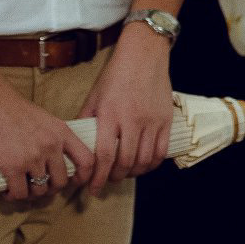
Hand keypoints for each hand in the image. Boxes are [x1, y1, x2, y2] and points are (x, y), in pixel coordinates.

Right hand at [0, 77, 92, 200]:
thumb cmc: (15, 109)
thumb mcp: (46, 120)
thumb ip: (55, 137)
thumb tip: (57, 156)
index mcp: (63, 134)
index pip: (87, 161)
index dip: (84, 176)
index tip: (75, 182)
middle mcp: (52, 147)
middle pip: (62, 181)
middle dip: (52, 189)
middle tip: (41, 187)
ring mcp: (33, 158)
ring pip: (41, 189)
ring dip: (33, 194)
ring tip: (24, 190)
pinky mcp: (12, 166)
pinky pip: (20, 192)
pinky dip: (15, 196)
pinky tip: (9, 192)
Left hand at [76, 25, 174, 191]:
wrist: (144, 56)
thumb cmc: (116, 74)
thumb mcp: (94, 96)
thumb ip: (87, 120)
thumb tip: (78, 143)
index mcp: (110, 115)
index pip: (103, 155)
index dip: (96, 176)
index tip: (91, 188)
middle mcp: (132, 120)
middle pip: (125, 162)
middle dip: (113, 178)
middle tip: (105, 182)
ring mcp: (152, 121)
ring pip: (144, 160)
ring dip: (133, 173)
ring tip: (124, 174)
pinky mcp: (166, 120)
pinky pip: (162, 150)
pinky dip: (152, 164)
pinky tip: (144, 166)